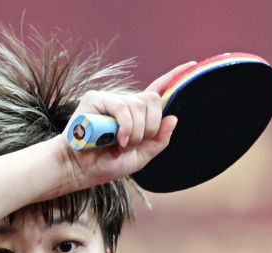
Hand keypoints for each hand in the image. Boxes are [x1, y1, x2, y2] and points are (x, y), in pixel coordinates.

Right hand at [60, 61, 195, 187]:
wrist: (80, 170)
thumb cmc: (106, 164)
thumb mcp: (140, 157)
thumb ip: (158, 141)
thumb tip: (173, 118)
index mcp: (135, 115)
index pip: (156, 91)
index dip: (173, 77)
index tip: (191, 64)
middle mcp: (124, 103)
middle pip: (152, 100)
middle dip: (151, 126)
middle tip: (136, 143)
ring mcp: (110, 99)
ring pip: (139, 106)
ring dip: (136, 132)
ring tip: (121, 144)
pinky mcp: (96, 99)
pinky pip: (122, 108)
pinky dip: (125, 127)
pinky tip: (117, 140)